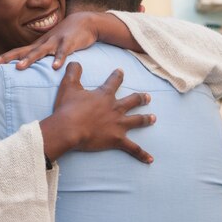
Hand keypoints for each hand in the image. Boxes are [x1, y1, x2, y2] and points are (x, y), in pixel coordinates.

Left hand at [0, 12, 99, 69]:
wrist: (85, 21)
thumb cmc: (64, 38)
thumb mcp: (49, 48)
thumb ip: (39, 58)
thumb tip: (25, 69)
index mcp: (36, 46)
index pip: (14, 53)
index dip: (0, 59)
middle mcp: (42, 44)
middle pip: (21, 52)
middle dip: (5, 58)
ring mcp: (54, 42)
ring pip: (40, 52)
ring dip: (29, 60)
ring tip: (18, 68)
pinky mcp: (69, 43)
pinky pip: (63, 53)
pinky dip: (59, 59)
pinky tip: (55, 67)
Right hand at [39, 62, 154, 163]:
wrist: (69, 129)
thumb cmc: (68, 108)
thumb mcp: (68, 85)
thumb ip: (73, 71)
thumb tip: (75, 62)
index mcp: (104, 95)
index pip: (114, 82)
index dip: (118, 75)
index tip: (121, 71)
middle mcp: (115, 108)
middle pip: (132, 101)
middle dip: (140, 98)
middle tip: (147, 96)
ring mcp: (118, 125)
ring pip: (137, 120)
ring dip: (146, 119)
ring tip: (153, 118)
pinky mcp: (117, 140)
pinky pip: (132, 148)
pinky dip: (141, 154)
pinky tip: (150, 159)